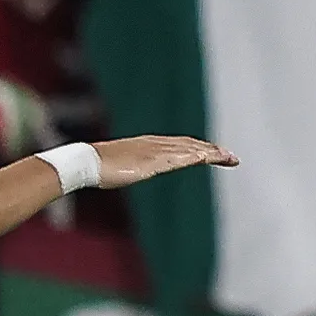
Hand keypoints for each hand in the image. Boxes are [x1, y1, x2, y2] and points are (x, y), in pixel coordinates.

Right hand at [91, 135, 239, 187]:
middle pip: (190, 144)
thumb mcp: (114, 166)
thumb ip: (124, 166)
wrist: (85, 161)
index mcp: (146, 145)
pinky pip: (184, 157)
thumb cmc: (93, 166)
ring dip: (212, 152)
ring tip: (230, 158)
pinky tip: (211, 158)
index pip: (178, 144)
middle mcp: (155, 144)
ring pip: (192, 149)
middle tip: (229, 156)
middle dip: (211, 149)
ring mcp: (156, 151)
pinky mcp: (156, 161)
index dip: (196, 148)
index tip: (211, 153)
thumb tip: (118, 172)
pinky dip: (200, 156)